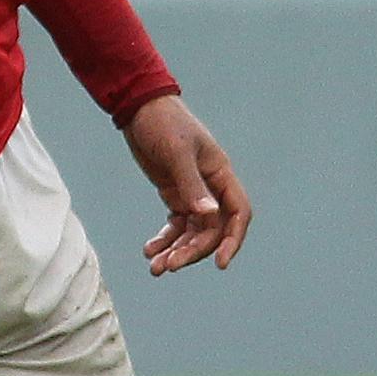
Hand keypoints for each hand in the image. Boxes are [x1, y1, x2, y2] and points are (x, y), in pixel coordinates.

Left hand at [122, 95, 250, 277]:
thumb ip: (191, 185)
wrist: (139, 108)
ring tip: (155, 267)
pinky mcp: (174, 194)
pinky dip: (164, 240)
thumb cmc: (163, 123)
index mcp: (221, 174)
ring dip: (176, 251)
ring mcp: (193, 192)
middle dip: (192, 251)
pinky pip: (175, 226)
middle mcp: (211, 187)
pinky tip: (149, 251)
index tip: (219, 262)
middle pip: (211, 230)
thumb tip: (208, 216)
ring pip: (192, 232)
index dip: (233, 240)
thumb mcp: (176, 152)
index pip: (238, 213)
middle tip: (169, 266)